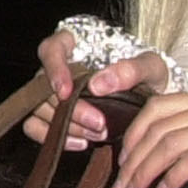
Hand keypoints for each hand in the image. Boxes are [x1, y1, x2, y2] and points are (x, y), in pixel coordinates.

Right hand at [26, 31, 177, 150]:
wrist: (151, 96)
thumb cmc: (147, 73)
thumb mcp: (149, 66)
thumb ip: (129, 70)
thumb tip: (98, 85)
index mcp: (74, 44)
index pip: (51, 50)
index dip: (54, 71)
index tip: (67, 92)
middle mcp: (57, 67)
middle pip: (46, 87)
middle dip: (72, 110)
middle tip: (98, 123)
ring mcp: (51, 91)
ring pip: (40, 109)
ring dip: (68, 126)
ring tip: (98, 134)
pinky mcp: (51, 113)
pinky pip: (36, 126)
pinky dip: (56, 137)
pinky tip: (81, 143)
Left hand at [107, 91, 187, 187]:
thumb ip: (181, 125)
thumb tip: (144, 155)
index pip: (154, 108)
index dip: (134, 134)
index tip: (121, 159)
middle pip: (156, 132)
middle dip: (132, 162)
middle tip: (119, 187)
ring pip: (168, 146)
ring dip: (145, 172)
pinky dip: (173, 177)